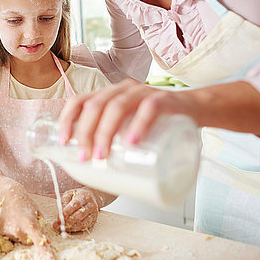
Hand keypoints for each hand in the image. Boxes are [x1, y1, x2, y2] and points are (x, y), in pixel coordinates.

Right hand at [0, 182, 55, 259]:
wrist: (9, 195)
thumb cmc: (27, 204)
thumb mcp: (39, 214)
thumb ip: (43, 229)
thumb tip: (47, 243)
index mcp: (30, 223)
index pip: (39, 241)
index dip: (45, 252)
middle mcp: (18, 229)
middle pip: (29, 242)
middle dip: (30, 235)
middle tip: (27, 222)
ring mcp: (8, 231)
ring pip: (20, 240)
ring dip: (22, 233)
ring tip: (19, 220)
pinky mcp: (1, 232)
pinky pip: (11, 238)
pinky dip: (13, 232)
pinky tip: (12, 222)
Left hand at [53, 188, 100, 232]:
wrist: (90, 198)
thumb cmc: (77, 196)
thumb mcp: (69, 194)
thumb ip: (64, 202)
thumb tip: (60, 213)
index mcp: (85, 195)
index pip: (76, 204)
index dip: (67, 211)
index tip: (58, 217)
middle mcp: (91, 205)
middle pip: (79, 215)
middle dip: (67, 221)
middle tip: (57, 225)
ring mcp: (93, 214)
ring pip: (82, 223)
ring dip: (70, 227)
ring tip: (61, 228)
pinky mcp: (93, 221)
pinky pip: (84, 228)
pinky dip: (74, 230)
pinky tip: (68, 229)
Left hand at [58, 78, 194, 159]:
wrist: (195, 109)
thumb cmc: (157, 124)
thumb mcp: (129, 129)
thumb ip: (114, 141)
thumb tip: (91, 170)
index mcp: (110, 95)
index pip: (80, 100)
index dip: (68, 119)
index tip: (64, 142)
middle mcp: (123, 90)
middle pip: (96, 105)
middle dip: (85, 132)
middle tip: (86, 157)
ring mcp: (144, 92)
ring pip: (117, 106)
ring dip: (105, 132)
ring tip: (102, 156)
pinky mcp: (165, 100)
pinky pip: (150, 108)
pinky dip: (139, 125)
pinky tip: (132, 141)